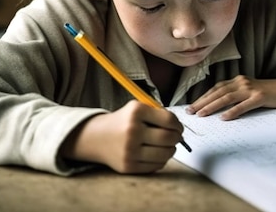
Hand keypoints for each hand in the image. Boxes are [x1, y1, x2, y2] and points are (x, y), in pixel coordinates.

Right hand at [61, 100, 183, 173]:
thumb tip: (179, 129)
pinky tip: (156, 154)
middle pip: (169, 137)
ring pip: (165, 154)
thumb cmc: (122, 122)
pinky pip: (156, 166)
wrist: (96, 137)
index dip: (178, 125)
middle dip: (177, 138)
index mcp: (136, 112)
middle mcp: (132, 130)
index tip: (178, 127)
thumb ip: (158, 115)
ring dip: (171, 150)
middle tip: (176, 137)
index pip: (169, 119)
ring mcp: (130, 150)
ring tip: (167, 146)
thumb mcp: (136, 109)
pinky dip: (161, 160)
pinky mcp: (128, 166)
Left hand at [186, 75, 275, 120]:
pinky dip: (233, 111)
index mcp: (236, 81)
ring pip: (227, 97)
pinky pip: (243, 105)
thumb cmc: (266, 93)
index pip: (215, 89)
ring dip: (212, 106)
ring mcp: (250, 89)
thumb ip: (234, 97)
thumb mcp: (248, 92)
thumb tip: (217, 108)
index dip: (202, 97)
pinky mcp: (260, 97)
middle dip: (202, 102)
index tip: (191, 107)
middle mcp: (241, 82)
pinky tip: (224, 117)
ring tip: (202, 114)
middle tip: (190, 112)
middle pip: (217, 92)